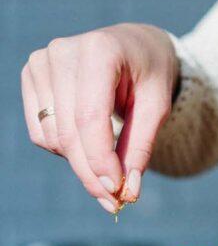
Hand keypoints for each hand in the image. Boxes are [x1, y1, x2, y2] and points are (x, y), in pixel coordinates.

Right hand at [20, 24, 178, 211]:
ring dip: (80, 161)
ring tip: (110, 160)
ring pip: (53, 137)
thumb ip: (141, 146)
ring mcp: (42, 62)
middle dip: (92, 172)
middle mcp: (63, 52)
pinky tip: (89, 139)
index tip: (115, 192)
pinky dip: (65, 147)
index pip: (90, 117)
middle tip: (114, 200)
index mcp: (99, 50)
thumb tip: (127, 191)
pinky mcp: (31, 75)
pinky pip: (41, 132)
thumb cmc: (150, 72)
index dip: (100, 159)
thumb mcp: (158, 105)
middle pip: (69, 132)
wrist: (135, 45)